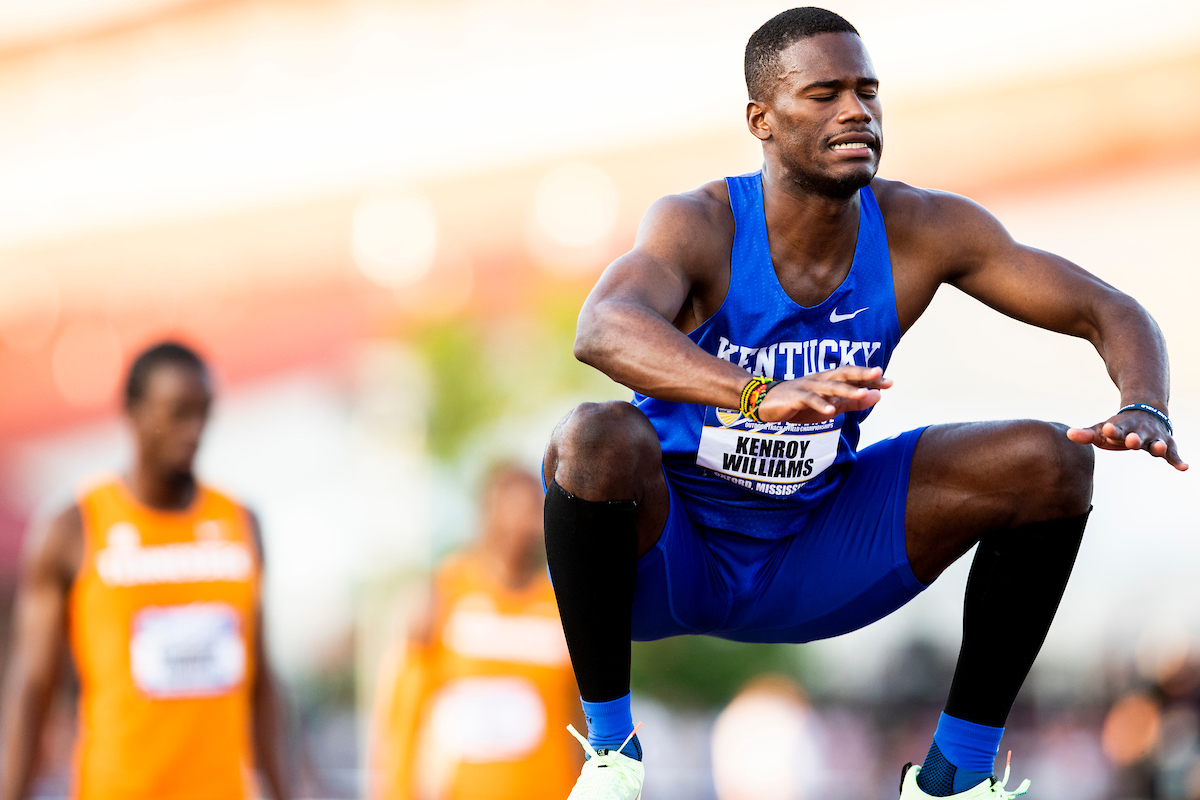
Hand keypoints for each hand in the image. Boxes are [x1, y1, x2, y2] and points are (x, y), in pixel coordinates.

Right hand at [757, 366, 891, 423]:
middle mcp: (820, 380)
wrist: (765, 402)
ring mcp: (807, 387)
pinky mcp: (795, 397)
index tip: (889, 381)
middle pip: (843, 374)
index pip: (852, 376)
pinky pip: (809, 400)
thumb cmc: (799, 404)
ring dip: (846, 390)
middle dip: (861, 374)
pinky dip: (820, 405)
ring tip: (862, 394)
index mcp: (828, 380)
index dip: (870, 379)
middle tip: (879, 374)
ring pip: (829, 387)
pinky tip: (831, 411)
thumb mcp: (829, 405)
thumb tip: (877, 396)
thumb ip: (852, 402)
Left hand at [1067, 410, 1187, 470]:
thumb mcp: (1102, 430)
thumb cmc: (1118, 426)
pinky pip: (1173, 454)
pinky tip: (1184, 468)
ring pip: (1157, 442)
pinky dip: (1178, 460)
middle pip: (1136, 436)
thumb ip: (1087, 434)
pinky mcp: (1166, 445)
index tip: (1107, 428)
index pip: (1115, 429)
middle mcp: (1139, 431)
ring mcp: (1154, 437)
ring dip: (1158, 446)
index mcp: (1121, 427)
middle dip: (1133, 438)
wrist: (1145, 411)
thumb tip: (1068, 434)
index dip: (1111, 430)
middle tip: (1130, 441)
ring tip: (1160, 448)